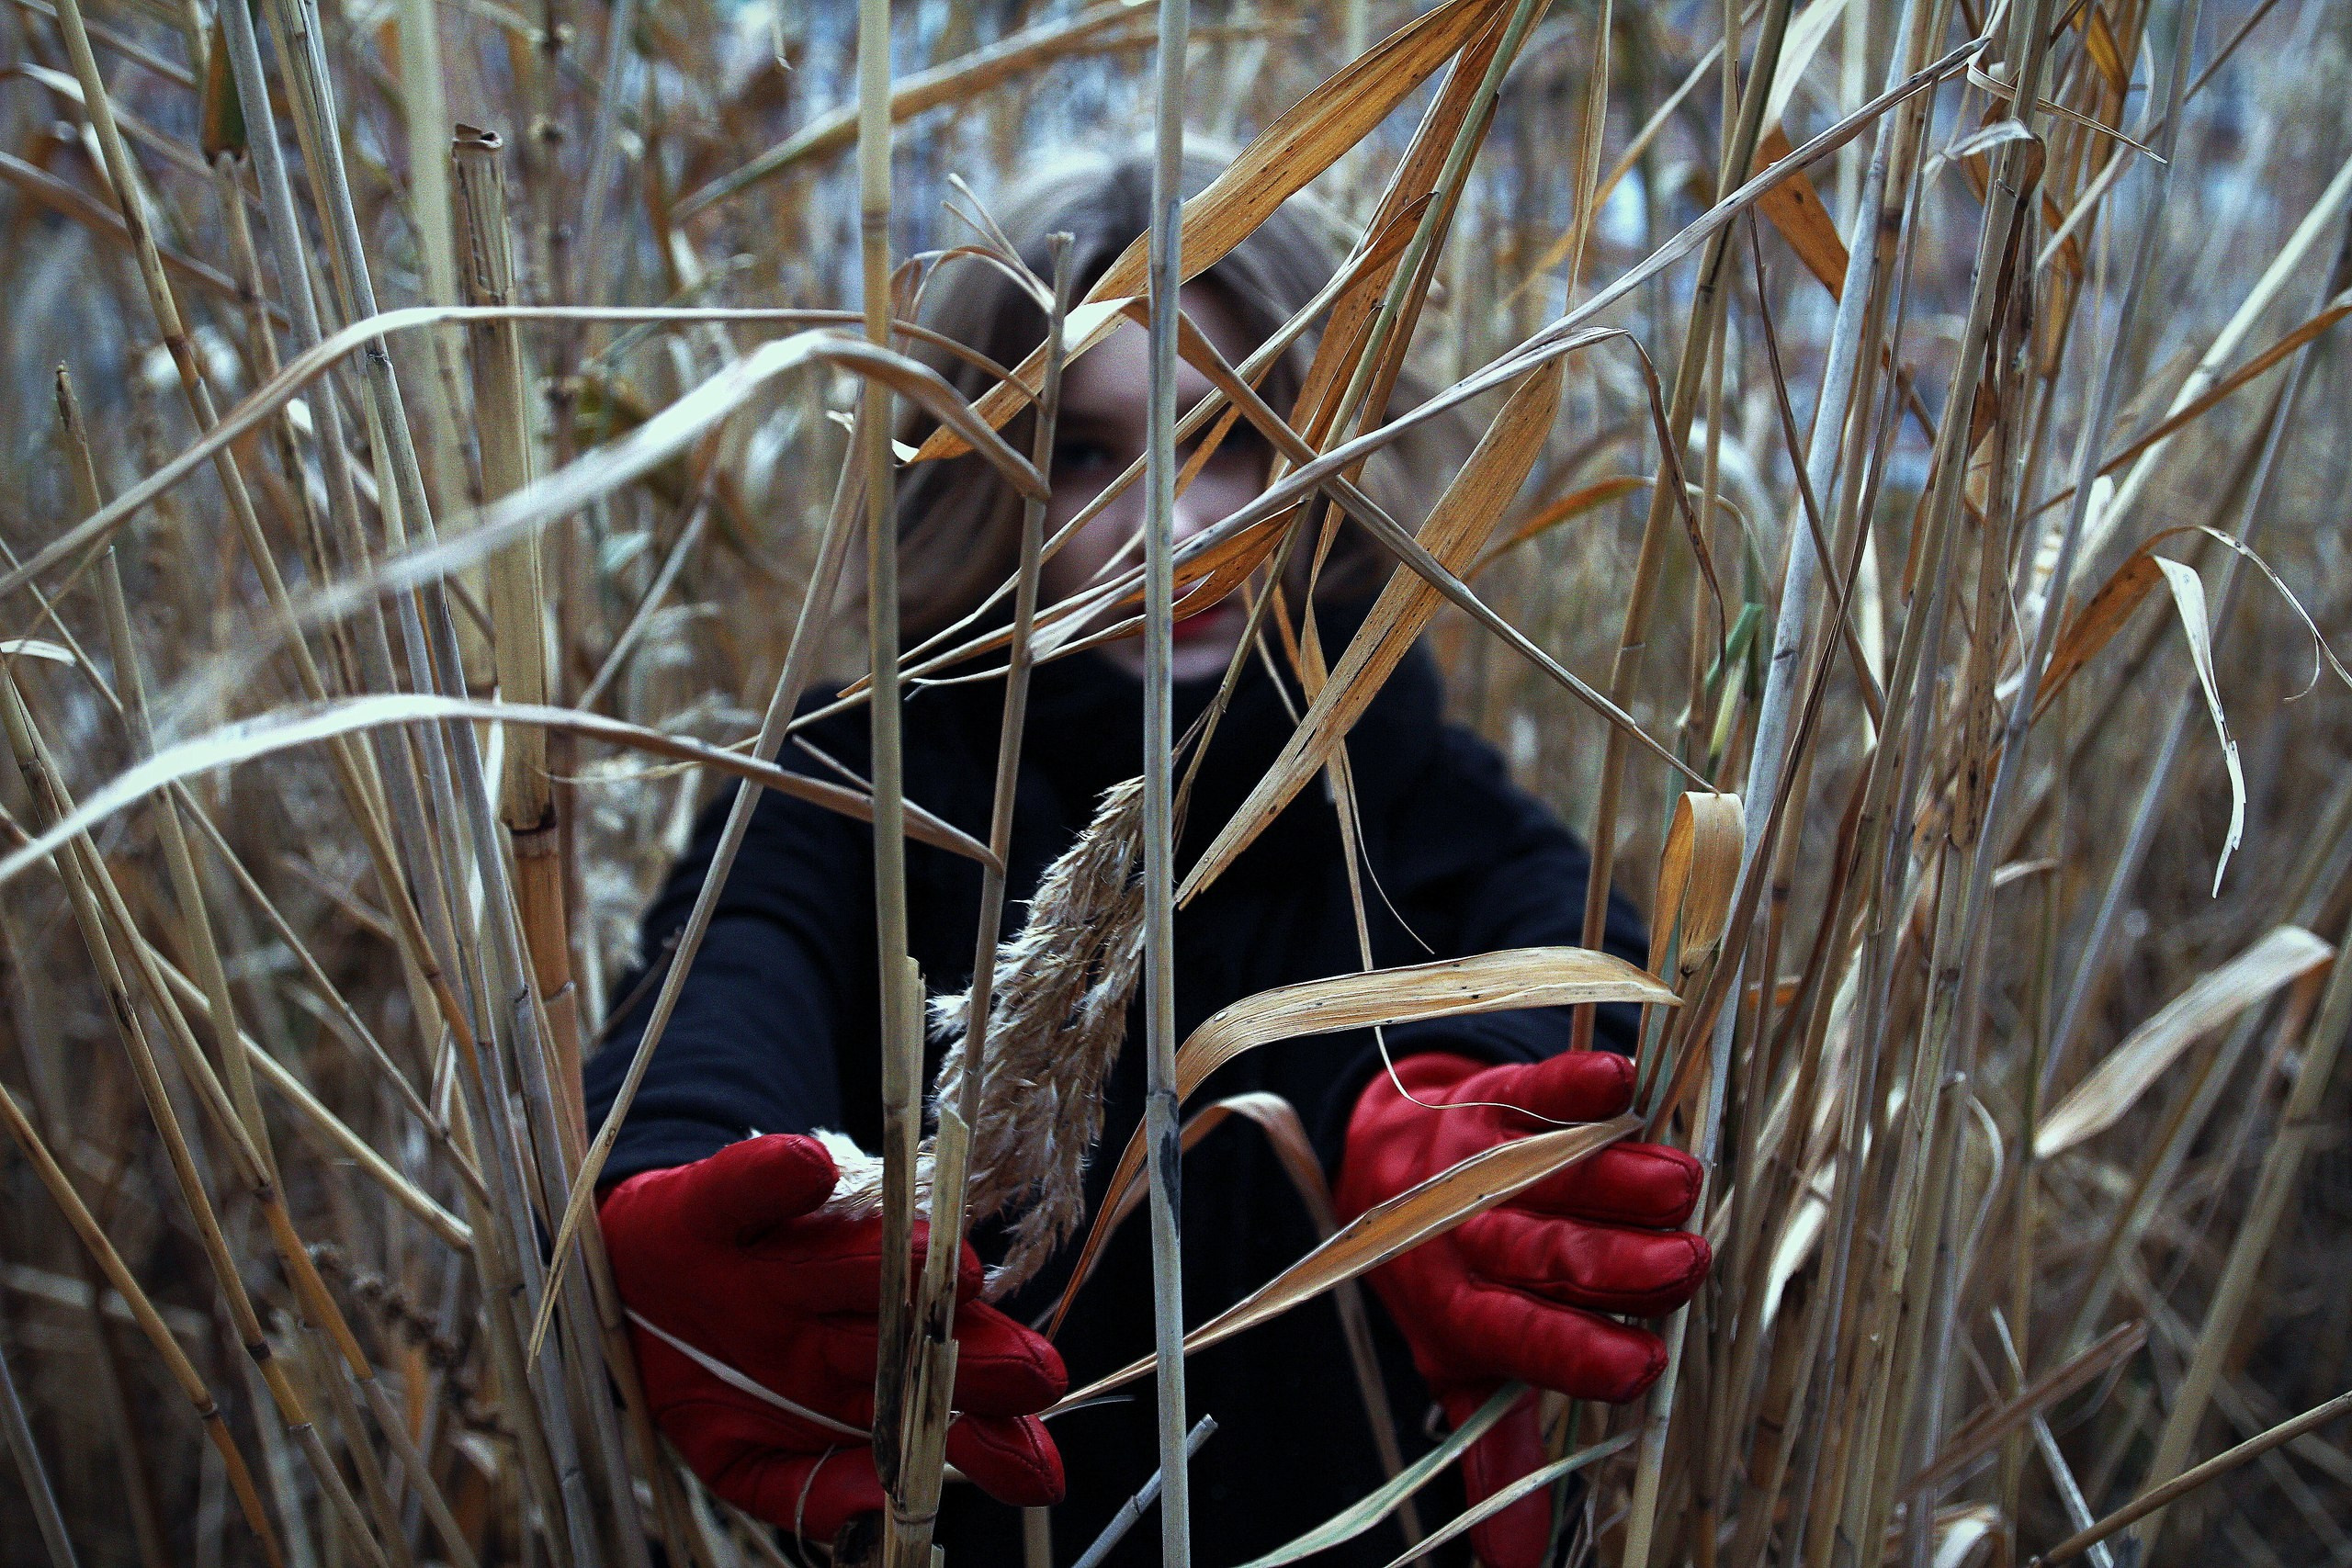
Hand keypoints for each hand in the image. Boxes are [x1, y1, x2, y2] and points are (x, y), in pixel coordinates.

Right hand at [599, 1134, 1066, 1537]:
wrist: (615, 1292)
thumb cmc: (705, 1373)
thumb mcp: (745, 1455)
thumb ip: (807, 1490)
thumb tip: (876, 1514)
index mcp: (858, 1370)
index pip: (939, 1400)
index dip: (993, 1436)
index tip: (1042, 1473)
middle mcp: (838, 1305)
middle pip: (916, 1326)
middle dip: (976, 1351)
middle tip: (1033, 1373)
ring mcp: (782, 1252)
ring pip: (850, 1256)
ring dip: (897, 1260)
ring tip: (945, 1265)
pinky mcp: (718, 1202)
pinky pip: (748, 1188)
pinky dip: (776, 1177)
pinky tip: (808, 1171)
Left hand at [1335, 1052, 1707, 1567]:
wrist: (1383, 1167)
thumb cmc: (1451, 1281)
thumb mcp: (1466, 1366)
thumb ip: (1502, 1447)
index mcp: (1466, 1310)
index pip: (1523, 1337)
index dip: (1579, 1352)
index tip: (1644, 1365)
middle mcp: (1470, 1234)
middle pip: (1545, 1250)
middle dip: (1613, 1261)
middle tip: (1684, 1265)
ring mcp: (1483, 1159)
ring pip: (1551, 1173)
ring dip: (1616, 1176)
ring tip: (1682, 1185)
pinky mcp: (1497, 1096)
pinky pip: (1535, 1087)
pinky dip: (1574, 1081)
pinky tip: (1619, 1080)